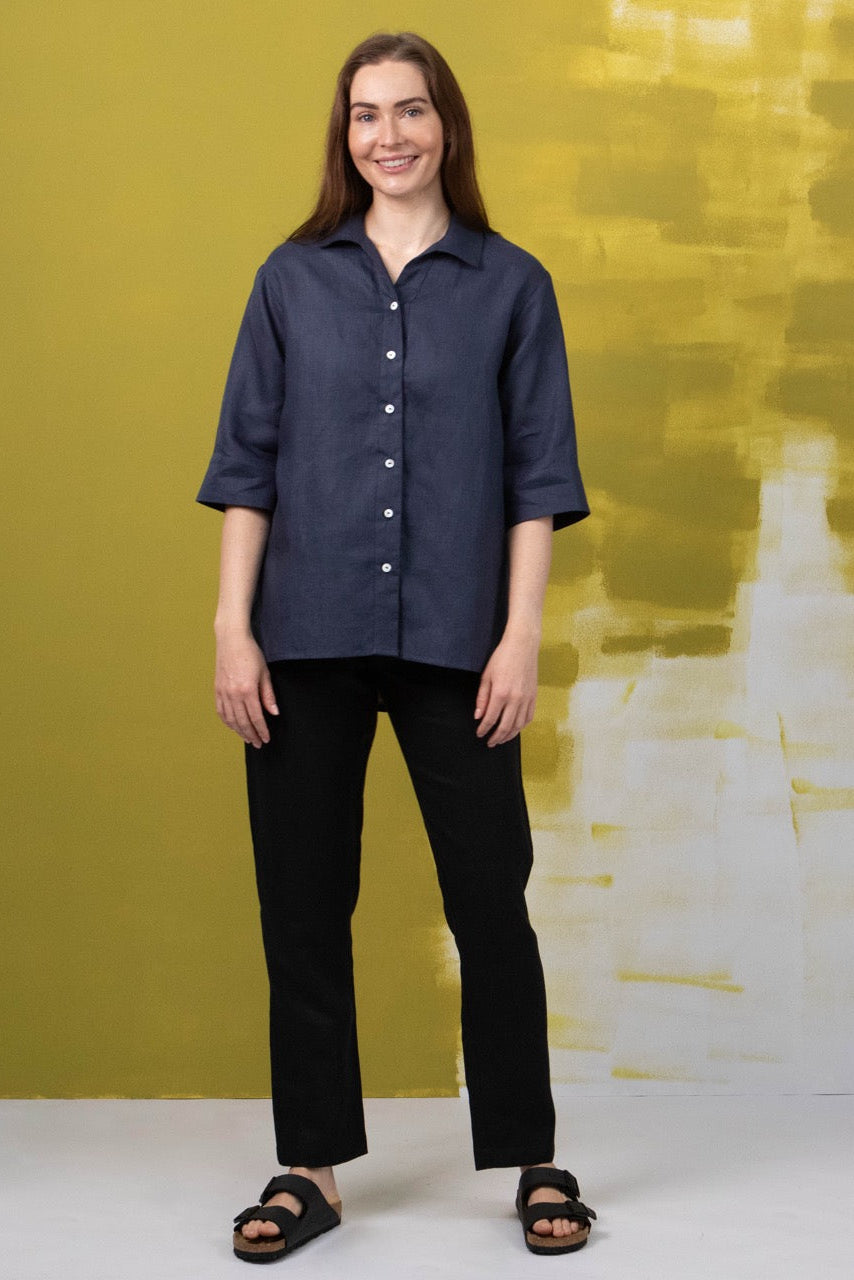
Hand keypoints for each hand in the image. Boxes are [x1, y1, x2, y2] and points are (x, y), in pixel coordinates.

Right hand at [214, 630, 278, 747]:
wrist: (231, 640)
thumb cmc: (250, 653)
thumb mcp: (265, 673)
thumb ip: (268, 695)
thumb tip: (274, 713)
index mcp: (247, 690)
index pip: (256, 717)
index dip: (262, 730)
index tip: (266, 738)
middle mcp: (233, 694)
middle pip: (243, 721)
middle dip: (251, 735)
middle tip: (258, 743)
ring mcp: (223, 692)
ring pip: (231, 719)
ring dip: (239, 731)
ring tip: (248, 738)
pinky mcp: (217, 689)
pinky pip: (221, 711)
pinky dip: (227, 722)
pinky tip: (233, 726)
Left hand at [474, 629, 539, 745]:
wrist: (522, 646)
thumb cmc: (502, 658)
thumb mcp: (486, 676)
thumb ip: (482, 698)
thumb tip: (478, 716)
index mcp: (500, 694)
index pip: (490, 719)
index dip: (483, 729)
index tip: (479, 734)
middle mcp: (515, 699)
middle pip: (505, 726)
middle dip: (496, 737)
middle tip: (490, 743)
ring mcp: (526, 699)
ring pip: (518, 725)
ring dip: (509, 735)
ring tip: (501, 740)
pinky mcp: (534, 697)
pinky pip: (529, 717)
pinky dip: (522, 726)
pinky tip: (515, 729)